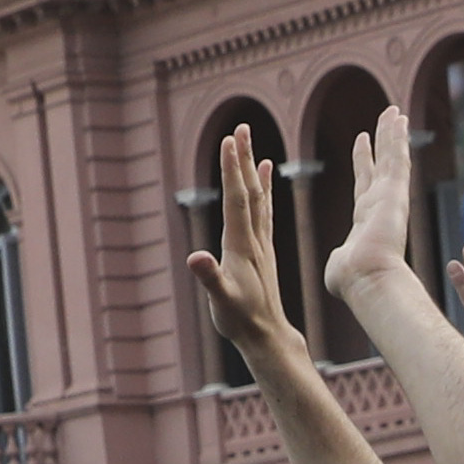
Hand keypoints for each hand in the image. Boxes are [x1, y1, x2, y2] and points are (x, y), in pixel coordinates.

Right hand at [187, 121, 296, 361]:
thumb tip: (196, 258)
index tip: (230, 141)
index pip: (237, 200)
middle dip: (243, 159)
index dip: (232, 171)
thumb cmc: (241, 321)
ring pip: (258, 197)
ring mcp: (260, 243)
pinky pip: (263, 211)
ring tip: (251, 142)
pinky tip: (264, 175)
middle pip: (249, 190)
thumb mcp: (221, 302)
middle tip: (241, 127)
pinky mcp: (262, 249)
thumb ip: (210, 279)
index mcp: (241, 245)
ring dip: (252, 168)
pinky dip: (263, 189)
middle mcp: (254, 239)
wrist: (267, 335)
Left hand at [323, 105, 425, 311]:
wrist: (366, 280)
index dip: (364, 161)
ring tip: (394, 111)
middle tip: (388, 119)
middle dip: (383, 141)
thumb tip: (339, 262)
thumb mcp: (340, 265)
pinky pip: (397, 158)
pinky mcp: (394, 193)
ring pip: (391, 158)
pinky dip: (397, 138)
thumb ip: (340, 258)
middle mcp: (380, 206)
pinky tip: (398, 118)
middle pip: (382, 165)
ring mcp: (389, 198)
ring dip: (392, 134)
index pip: (365, 183)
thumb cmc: (352, 281)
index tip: (363, 141)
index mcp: (365, 221)